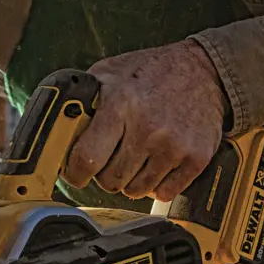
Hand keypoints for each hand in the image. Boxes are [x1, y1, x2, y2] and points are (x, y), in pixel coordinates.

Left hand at [66, 40, 231, 201]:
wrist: (205, 70)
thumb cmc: (153, 71)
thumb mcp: (111, 72)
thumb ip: (84, 98)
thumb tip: (58, 127)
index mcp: (121, 104)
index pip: (87, 159)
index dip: (75, 172)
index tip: (75, 173)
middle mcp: (148, 128)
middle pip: (110, 181)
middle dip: (105, 174)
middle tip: (110, 159)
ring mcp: (174, 146)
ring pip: (136, 191)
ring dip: (131, 180)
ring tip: (135, 157)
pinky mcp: (196, 158)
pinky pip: (164, 193)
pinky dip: (157, 184)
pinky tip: (157, 163)